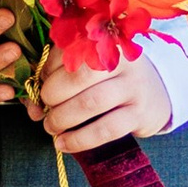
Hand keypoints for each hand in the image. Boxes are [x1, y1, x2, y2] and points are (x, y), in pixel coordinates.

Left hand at [34, 46, 174, 153]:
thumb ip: (58, 76)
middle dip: (52, 95)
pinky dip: (79, 139)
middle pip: (79, 76)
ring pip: (91, 103)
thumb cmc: (110, 78)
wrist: (156, 92)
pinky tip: (63, 144)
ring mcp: (133, 87)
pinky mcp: (139, 114)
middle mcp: (122, 61)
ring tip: (50, 127)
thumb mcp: (89, 66)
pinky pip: (105, 129)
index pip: (68, 52)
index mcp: (104, 42)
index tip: (39, 85)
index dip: (47, 71)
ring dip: (62, 119)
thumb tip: (31, 106)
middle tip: (44, 107)